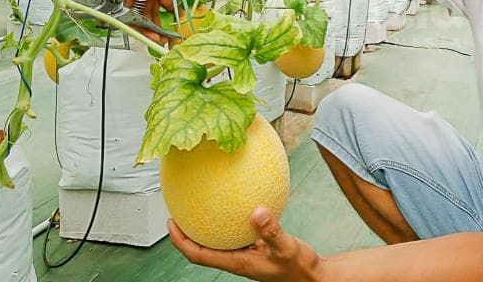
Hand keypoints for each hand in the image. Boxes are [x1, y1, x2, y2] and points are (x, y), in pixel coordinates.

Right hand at [129, 0, 216, 42]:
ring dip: (153, 22)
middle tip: (156, 39)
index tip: (144, 31)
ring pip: (147, 6)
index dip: (134, 18)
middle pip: (138, 5)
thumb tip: (163, 7)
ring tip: (162, 37)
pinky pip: (156, 3)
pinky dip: (160, 14)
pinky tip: (167, 24)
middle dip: (145, 24)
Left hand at [168, 207, 324, 281]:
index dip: (181, 241)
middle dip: (187, 233)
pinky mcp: (254, 249)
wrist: (311, 277)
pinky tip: (236, 207)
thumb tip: (256, 211)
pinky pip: (234, 235)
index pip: (199, 255)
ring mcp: (245, 255)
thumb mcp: (286, 247)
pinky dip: (228, 223)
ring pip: (217, 243)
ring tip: (200, 207)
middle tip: (178, 211)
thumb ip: (271, 231)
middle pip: (202, 249)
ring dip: (205, 229)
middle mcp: (237, 260)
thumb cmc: (298, 267)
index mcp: (237, 263)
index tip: (171, 223)